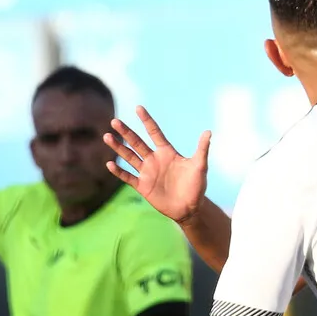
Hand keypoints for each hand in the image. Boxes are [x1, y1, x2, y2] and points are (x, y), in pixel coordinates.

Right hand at [104, 106, 210, 224]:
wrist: (190, 208)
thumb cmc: (197, 186)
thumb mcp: (200, 166)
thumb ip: (202, 149)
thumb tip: (209, 132)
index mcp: (167, 152)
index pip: (155, 133)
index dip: (147, 121)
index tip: (138, 108)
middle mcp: (155, 160)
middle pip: (137, 142)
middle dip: (126, 132)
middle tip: (114, 121)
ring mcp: (147, 173)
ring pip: (129, 157)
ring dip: (118, 148)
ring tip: (107, 136)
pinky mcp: (143, 186)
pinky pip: (128, 177)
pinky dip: (119, 171)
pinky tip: (109, 164)